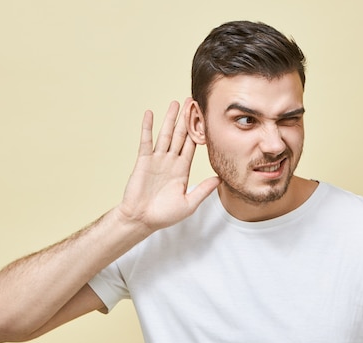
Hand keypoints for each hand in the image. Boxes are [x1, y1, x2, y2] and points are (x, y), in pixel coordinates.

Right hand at [117, 98, 219, 236]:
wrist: (142, 220)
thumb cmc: (165, 215)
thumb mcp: (189, 203)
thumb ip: (203, 190)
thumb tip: (220, 179)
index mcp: (182, 170)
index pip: (192, 146)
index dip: (198, 132)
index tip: (204, 118)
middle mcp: (170, 161)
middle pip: (180, 135)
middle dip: (186, 119)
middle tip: (192, 102)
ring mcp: (156, 160)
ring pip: (165, 134)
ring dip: (170, 118)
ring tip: (175, 103)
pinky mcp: (143, 161)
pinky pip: (146, 141)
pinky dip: (147, 127)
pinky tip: (150, 114)